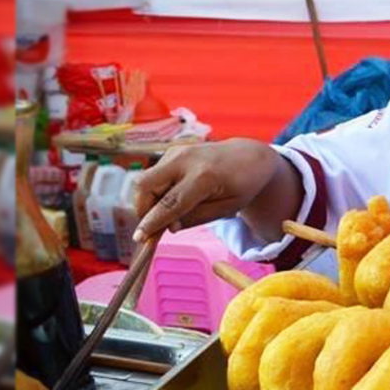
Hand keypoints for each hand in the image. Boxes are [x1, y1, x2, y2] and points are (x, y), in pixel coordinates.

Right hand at [133, 139, 286, 241]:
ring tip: (167, 213)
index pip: (170, 203)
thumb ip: (197, 218)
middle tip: (153, 226)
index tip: (140, 237)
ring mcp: (176, 152)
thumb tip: (169, 227)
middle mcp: (185, 159)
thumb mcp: (227, 208)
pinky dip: (155, 190)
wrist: (249, 156)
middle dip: (142, 209)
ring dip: (148, 200)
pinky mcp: (172, 151)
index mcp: (204, 176)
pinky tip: (172, 198)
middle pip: (146, 185)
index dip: (152, 222)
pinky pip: (154, 174)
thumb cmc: (242, 185)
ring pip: (145, 179)